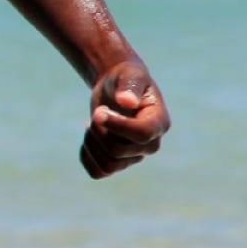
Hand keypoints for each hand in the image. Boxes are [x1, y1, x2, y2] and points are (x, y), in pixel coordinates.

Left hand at [82, 59, 168, 178]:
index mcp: (159, 123)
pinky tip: (88, 138)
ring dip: (92, 144)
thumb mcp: (129, 75)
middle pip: (118, 151)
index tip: (99, 112)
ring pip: (108, 165)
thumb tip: (127, 102)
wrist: (116, 87)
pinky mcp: (119, 161)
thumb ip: (129, 86)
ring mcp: (135, 155)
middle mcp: (151, 144)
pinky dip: (87, 156)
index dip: (116, 125)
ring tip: (91, 125)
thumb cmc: (125, 78)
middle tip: (97, 113)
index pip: (142, 134)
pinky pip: (98, 172)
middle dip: (99, 131)